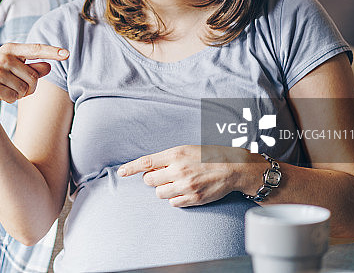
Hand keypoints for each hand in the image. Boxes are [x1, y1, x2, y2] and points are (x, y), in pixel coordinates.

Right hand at [0, 43, 68, 111]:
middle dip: (29, 87)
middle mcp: (4, 57)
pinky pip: (15, 97)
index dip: (52, 51)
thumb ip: (31, 67)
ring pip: (25, 89)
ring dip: (19, 94)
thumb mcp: (12, 67)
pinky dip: (10, 100)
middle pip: (33, 77)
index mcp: (10, 49)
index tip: (67, 54)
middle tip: (15, 87)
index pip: (35, 49)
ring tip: (5, 89)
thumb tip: (49, 67)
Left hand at [117, 145, 254, 206]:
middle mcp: (179, 170)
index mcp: (175, 154)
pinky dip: (175, 198)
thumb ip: (166, 158)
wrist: (233, 168)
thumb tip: (148, 169)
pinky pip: (173, 203)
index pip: (146, 162)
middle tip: (164, 175)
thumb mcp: (186, 150)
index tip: (121, 172)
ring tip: (176, 183)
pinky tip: (185, 190)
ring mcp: (186, 186)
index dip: (131, 167)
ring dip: (164, 189)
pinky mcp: (194, 198)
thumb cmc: (208, 156)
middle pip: (150, 181)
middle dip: (153, 179)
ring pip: (160, 194)